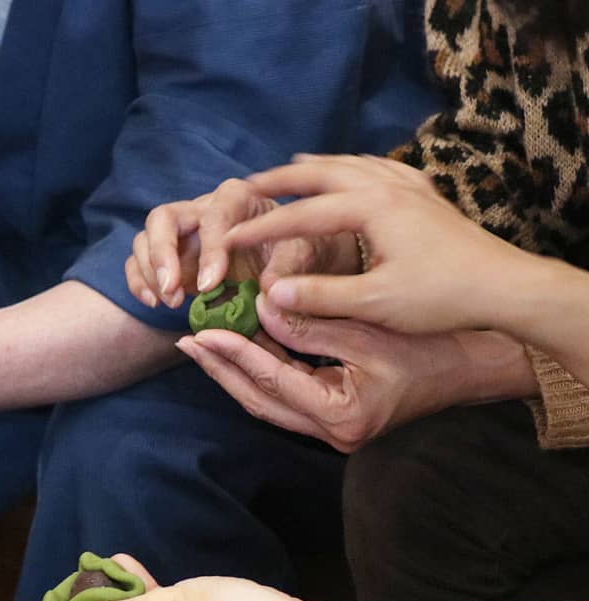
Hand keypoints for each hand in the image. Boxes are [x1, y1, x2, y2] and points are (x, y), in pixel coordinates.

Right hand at [125, 177, 357, 309]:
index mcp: (237, 199)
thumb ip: (289, 267)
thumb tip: (267, 289)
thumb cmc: (303, 250)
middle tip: (172, 290)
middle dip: (161, 254)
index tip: (210, 286)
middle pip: (163, 217)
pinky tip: (154, 303)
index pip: (213, 217)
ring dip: (149, 271)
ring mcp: (182, 234)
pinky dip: (139, 281)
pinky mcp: (170, 257)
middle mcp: (202, 209)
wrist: (296, 260)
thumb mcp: (307, 254)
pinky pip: (139, 263)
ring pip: (145, 238)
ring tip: (168, 302)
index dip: (208, 250)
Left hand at [176, 296, 535, 452]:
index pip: (273, 383)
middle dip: (221, 370)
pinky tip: (238, 349)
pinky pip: (285, 397)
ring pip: (268, 403)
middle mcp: (331, 434)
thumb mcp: (368, 329)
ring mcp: (331, 432)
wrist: (470, 368)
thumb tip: (260, 310)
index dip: (235, 355)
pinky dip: (261, 373)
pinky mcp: (332, 420)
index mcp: (341, 417)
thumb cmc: (429, 345)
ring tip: (202, 344)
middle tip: (188, 341)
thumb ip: (312, 325)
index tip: (202, 331)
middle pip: (259, 402)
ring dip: (234, 373)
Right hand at [225, 154, 528, 333]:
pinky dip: (355, 167)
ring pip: (353, 164)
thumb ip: (319, 297)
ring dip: (318, 166)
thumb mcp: (374, 303)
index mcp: (370, 208)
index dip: (262, 228)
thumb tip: (270, 293)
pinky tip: (353, 172)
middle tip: (249, 183)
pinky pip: (380, 168)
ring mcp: (409, 187)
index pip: (302, 215)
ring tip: (293, 168)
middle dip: (283, 179)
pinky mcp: (425, 196)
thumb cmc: (439, 297)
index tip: (230, 237)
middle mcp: (387, 186)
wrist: (503, 286)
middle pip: (324, 173)